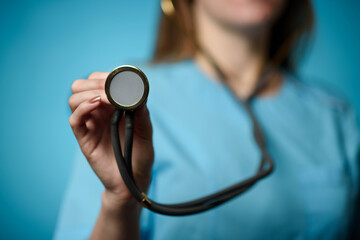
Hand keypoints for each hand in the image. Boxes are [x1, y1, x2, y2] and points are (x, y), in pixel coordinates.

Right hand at [68, 72, 153, 208]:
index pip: (97, 82)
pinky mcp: (85, 139)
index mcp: (112, 107)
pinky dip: (83, 107)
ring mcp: (90, 125)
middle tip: (110, 89)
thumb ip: (142, 114)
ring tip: (106, 99)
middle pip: (81, 86)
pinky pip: (75, 120)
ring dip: (88, 93)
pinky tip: (97, 104)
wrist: (134, 181)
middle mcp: (98, 113)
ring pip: (74, 99)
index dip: (104, 76)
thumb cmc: (141, 156)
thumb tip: (138, 93)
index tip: (117, 79)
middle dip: (94, 82)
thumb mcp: (146, 132)